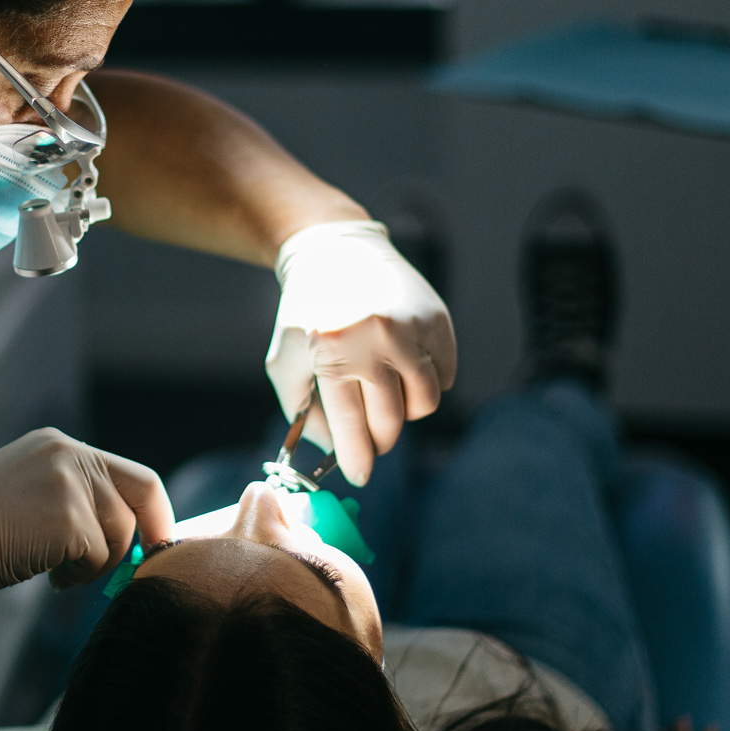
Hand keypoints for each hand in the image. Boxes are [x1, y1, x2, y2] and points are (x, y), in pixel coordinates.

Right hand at [0, 428, 173, 593]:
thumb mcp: (30, 490)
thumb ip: (75, 496)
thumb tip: (128, 531)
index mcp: (59, 445)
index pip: (131, 473)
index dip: (152, 509)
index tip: (158, 537)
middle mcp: (69, 455)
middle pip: (140, 495)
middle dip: (147, 534)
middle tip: (140, 564)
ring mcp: (71, 485)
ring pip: (120, 534)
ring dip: (97, 562)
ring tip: (59, 570)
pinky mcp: (70, 520)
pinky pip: (99, 558)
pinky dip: (80, 575)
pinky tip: (50, 576)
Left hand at [265, 222, 456, 483]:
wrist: (335, 254)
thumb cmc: (305, 316)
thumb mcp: (286, 362)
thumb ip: (303, 413)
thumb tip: (337, 452)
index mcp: (331, 347)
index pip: (351, 423)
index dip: (357, 459)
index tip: (360, 476)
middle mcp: (376, 336)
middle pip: (391, 420)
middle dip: (379, 440)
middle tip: (371, 438)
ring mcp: (411, 326)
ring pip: (424, 403)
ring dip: (406, 412)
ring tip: (385, 397)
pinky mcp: (436, 319)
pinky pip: (443, 376)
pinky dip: (426, 383)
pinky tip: (403, 369)